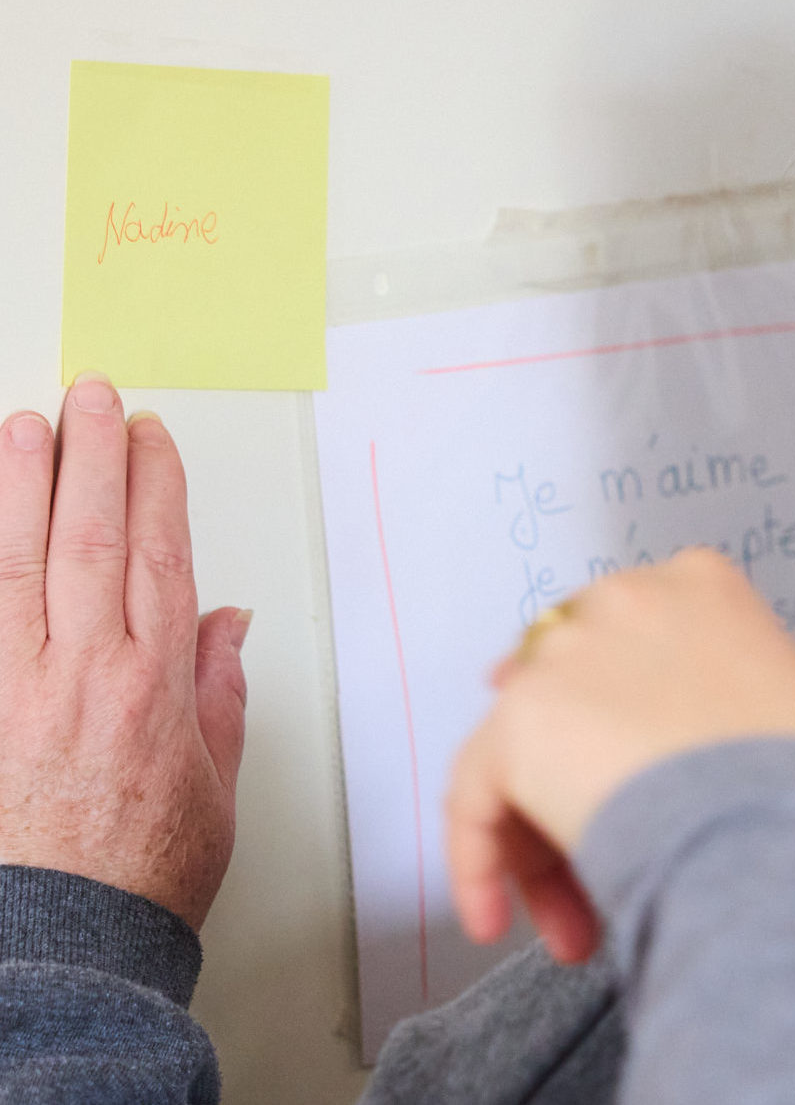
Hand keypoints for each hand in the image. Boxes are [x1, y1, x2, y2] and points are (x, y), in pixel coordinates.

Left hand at [0, 373, 247, 930]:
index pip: (158, 555)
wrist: (62, 945)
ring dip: (22, 485)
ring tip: (24, 426)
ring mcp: (15, 687)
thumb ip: (217, 691)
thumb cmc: (140, 872)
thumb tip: (225, 622)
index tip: (152, 440)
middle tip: (92, 397)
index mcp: (152, 687)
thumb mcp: (214, 784)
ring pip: (19, 561)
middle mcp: (83, 674)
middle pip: (89, 538)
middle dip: (93, 457)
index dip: (155, 487)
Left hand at [446, 548, 794, 964]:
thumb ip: (724, 699)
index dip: (619, 720)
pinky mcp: (520, 719)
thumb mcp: (788, 709)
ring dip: (543, 841)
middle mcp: (624, 599)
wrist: (781, 831)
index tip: (622, 778)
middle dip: (578, 785)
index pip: (631, 646)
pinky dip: (477, 858)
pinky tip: (492, 917)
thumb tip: (673, 750)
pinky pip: (476, 793)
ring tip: (576, 925)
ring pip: (526, 750)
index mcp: (700, 585)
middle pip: (574, 696)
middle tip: (598, 869)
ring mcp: (566, 654)